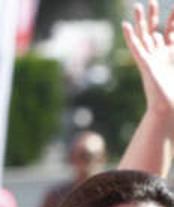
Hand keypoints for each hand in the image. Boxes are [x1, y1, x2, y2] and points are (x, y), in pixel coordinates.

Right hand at [124, 1, 173, 115]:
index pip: (171, 31)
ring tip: (137, 6)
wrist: (168, 105)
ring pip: (143, 36)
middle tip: (152, 1)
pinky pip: (136, 47)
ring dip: (140, 21)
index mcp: (170, 54)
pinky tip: (126, 25)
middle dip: (154, 16)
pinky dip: (131, 36)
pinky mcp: (144, 64)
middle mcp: (158, 54)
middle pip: (154, 30)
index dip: (173, 19)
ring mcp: (150, 58)